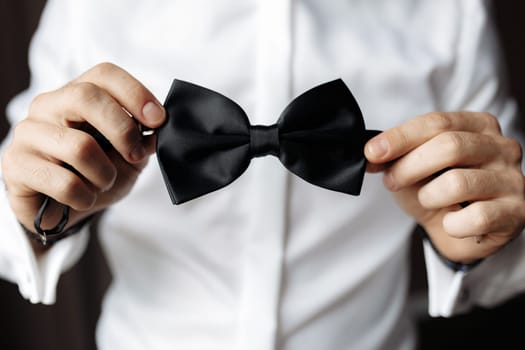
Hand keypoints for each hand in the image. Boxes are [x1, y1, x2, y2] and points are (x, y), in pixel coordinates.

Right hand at [1, 62, 165, 234]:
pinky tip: (83, 198)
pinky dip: (85, 196)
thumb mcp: (129, 156)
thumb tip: (158, 129)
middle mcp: (48, 106)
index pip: (104, 74)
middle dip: (122, 130)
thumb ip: (143, 139)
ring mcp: (28, 133)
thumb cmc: (96, 175)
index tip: (158, 120)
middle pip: (85, 96)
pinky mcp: (15, 165)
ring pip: (79, 146)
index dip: (135, 93)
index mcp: (77, 95)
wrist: (65, 208)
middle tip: (135, 156)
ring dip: (105, 174)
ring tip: (103, 183)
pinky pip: (64, 182)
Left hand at [365, 112, 524, 263]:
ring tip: (428, 202)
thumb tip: (372, 154)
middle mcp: (502, 147)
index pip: (437, 122)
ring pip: (457, 182)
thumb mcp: (412, 169)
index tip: (372, 152)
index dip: (400, 137)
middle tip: (392, 182)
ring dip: (428, 197)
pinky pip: (474, 217)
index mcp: (478, 126)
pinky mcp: (518, 212)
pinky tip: (451, 222)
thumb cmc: (438, 193)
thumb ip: (395, 157)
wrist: (461, 231)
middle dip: (410, 166)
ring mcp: (514, 179)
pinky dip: (452, 224)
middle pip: (449, 146)